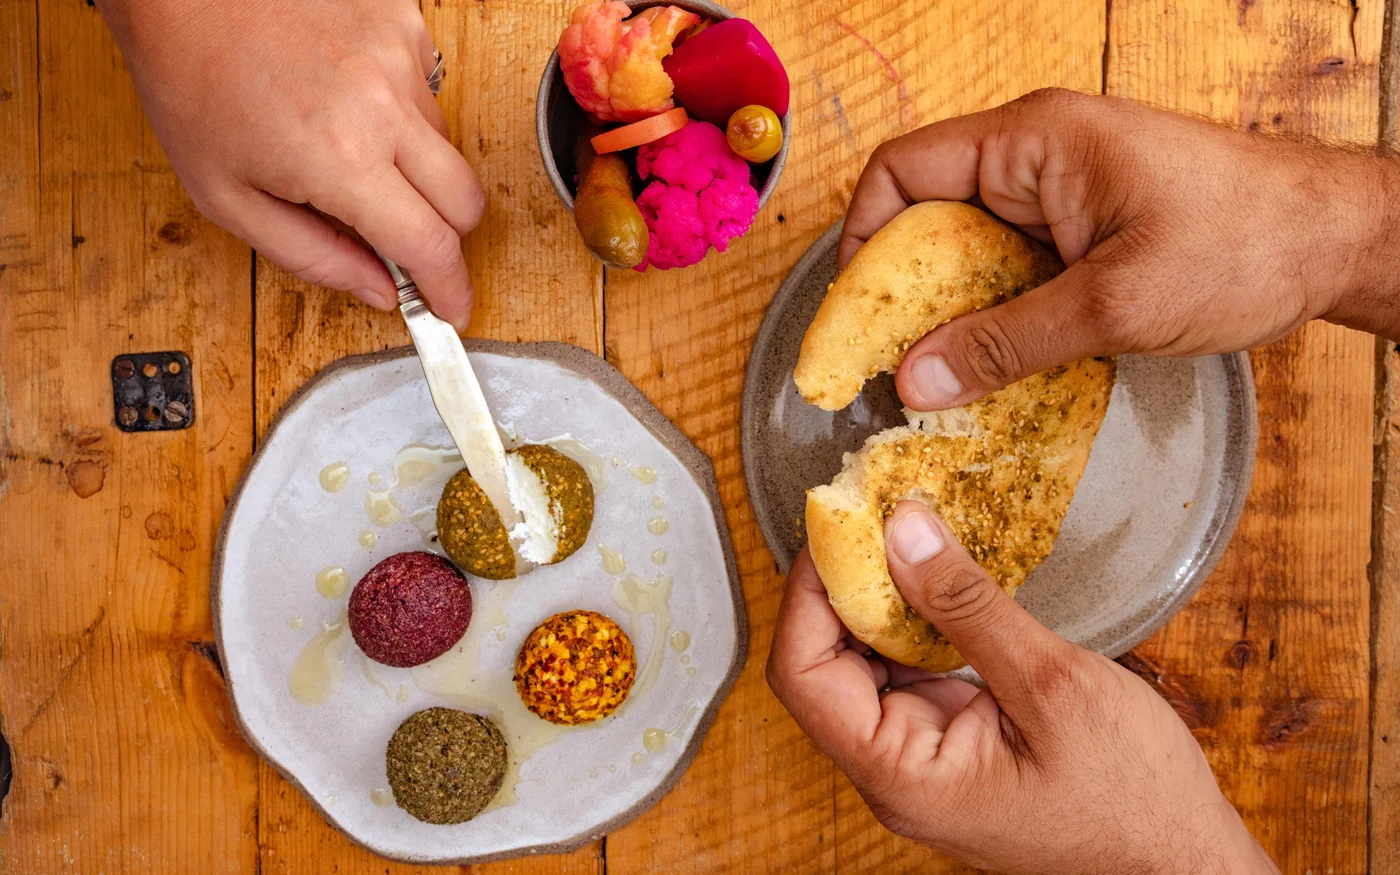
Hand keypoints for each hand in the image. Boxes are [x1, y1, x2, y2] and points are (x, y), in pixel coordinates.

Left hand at [100, 0, 483, 330]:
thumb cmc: (192, 82)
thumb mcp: (228, 198)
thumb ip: (312, 255)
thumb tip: (378, 290)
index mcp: (340, 159)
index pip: (431, 245)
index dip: (448, 288)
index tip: (452, 306)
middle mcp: (383, 106)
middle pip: (466, 201)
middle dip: (444, 234)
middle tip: (405, 239)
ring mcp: (400, 58)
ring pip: (446, 145)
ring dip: (413, 164)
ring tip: (347, 144)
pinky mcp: (403, 22)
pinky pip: (429, 88)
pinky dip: (400, 107)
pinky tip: (350, 95)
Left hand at [767, 500, 1278, 874]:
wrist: (1186, 864)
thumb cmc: (1134, 801)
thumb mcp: (1052, 686)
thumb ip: (967, 607)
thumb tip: (902, 531)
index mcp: (899, 776)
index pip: (802, 673)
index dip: (808, 592)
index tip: (838, 524)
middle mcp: (893, 774)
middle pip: (823, 666)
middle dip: (842, 586)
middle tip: (873, 515)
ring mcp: (920, 761)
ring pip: (864, 666)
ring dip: (879, 600)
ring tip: (907, 534)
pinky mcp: (949, 747)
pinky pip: (907, 676)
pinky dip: (915, 625)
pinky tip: (939, 581)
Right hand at [840, 89, 1399, 410]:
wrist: (1336, 242)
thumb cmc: (1243, 243)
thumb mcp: (1113, 305)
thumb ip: (1006, 344)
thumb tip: (914, 381)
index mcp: (1032, 141)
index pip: (904, 172)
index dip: (861, 240)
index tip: (853, 316)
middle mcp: (1035, 157)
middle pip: (926, 217)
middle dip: (902, 291)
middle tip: (887, 365)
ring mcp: (1059, 193)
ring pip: (967, 252)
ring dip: (950, 312)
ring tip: (936, 379)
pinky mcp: (1081, 230)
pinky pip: (1009, 270)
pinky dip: (993, 317)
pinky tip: (990, 368)